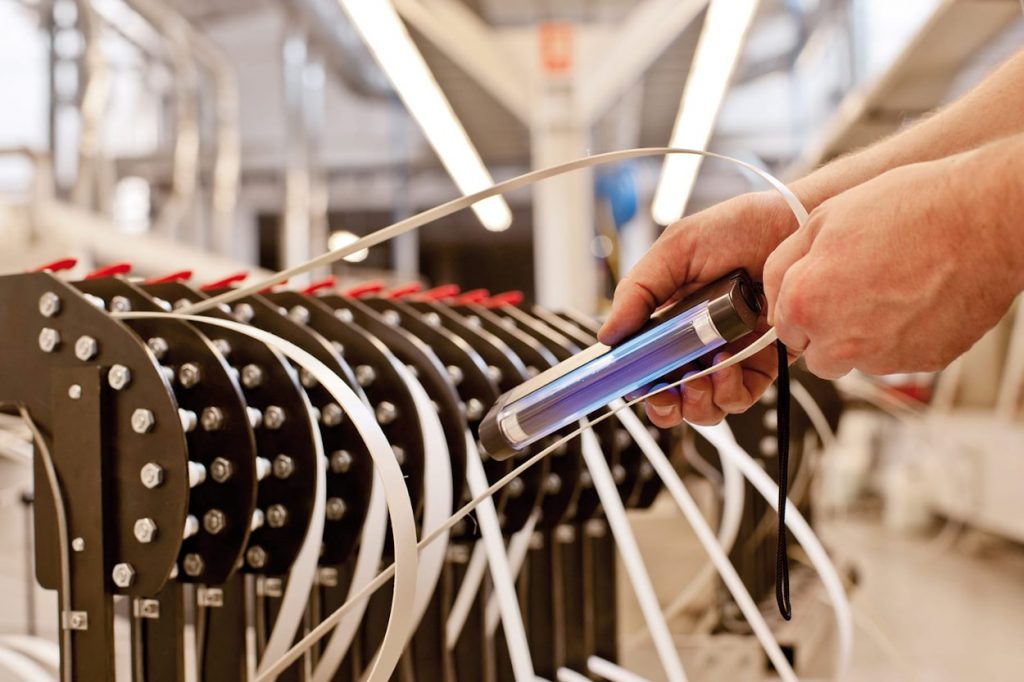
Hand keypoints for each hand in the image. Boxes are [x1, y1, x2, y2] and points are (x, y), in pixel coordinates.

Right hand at [599, 191, 801, 426]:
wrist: (797, 224)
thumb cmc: (742, 228)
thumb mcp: (677, 249)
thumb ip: (639, 290)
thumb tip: (607, 334)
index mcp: (668, 318)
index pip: (641, 363)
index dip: (634, 380)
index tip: (632, 381)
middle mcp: (696, 342)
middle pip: (668, 395)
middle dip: (662, 402)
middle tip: (664, 389)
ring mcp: (728, 355)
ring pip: (702, 406)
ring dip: (695, 399)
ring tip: (700, 373)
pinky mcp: (761, 364)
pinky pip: (738, 398)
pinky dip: (728, 390)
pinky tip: (727, 362)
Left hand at [764, 157, 1022, 377]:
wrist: (985, 219)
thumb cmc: (911, 210)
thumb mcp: (824, 218)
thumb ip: (785, 263)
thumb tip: (773, 290)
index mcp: (807, 305)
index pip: (783, 328)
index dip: (800, 305)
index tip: (819, 289)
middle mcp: (840, 342)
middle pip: (818, 353)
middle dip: (827, 329)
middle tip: (856, 288)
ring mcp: (884, 358)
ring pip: (857, 358)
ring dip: (864, 334)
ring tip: (892, 287)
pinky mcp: (922, 363)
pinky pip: (898, 357)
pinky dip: (903, 335)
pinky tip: (917, 298)